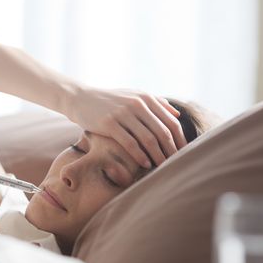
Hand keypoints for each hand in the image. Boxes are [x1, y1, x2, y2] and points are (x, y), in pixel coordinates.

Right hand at [66, 87, 187, 167]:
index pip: (170, 122)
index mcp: (146, 98)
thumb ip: (156, 103)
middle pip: (162, 132)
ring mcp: (123, 113)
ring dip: (157, 155)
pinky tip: (145, 164)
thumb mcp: (133, 96)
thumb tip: (176, 115)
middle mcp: (137, 104)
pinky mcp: (109, 124)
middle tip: (175, 164)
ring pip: (148, 139)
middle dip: (171, 150)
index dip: (179, 140)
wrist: (80, 98)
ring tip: (162, 167)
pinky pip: (130, 143)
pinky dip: (140, 155)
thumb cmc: (109, 100)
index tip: (182, 154)